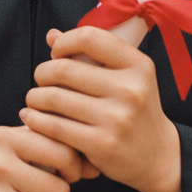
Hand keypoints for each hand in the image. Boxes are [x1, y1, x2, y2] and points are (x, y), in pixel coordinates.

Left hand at [21, 27, 182, 191]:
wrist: (158, 156)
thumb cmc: (135, 109)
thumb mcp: (126, 76)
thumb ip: (91, 53)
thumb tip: (51, 35)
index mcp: (138, 65)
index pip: (90, 38)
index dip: (64, 42)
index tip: (57, 53)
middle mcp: (130, 89)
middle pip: (65, 69)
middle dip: (43, 72)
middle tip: (41, 79)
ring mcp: (117, 118)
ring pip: (55, 98)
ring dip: (35, 97)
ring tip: (35, 99)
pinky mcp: (102, 145)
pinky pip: (56, 127)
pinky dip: (37, 120)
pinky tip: (33, 118)